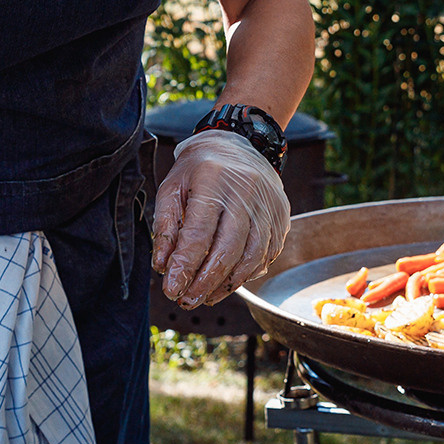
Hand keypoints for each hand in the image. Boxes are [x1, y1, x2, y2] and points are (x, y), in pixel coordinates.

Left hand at [153, 129, 290, 306]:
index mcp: (213, 180)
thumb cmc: (199, 169)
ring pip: (251, 256)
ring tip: (204, 297)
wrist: (238, 144)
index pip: (199, 233)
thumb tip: (163, 265)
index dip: (185, 266)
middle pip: (228, 249)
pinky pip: (267, 254)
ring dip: (226, 284)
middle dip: (205, 282)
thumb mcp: (172, 187)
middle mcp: (246, 191)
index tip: (171, 289)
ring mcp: (268, 205)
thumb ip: (166, 226)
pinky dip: (246, 274)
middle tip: (186, 300)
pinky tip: (226, 282)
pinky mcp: (281, 217)